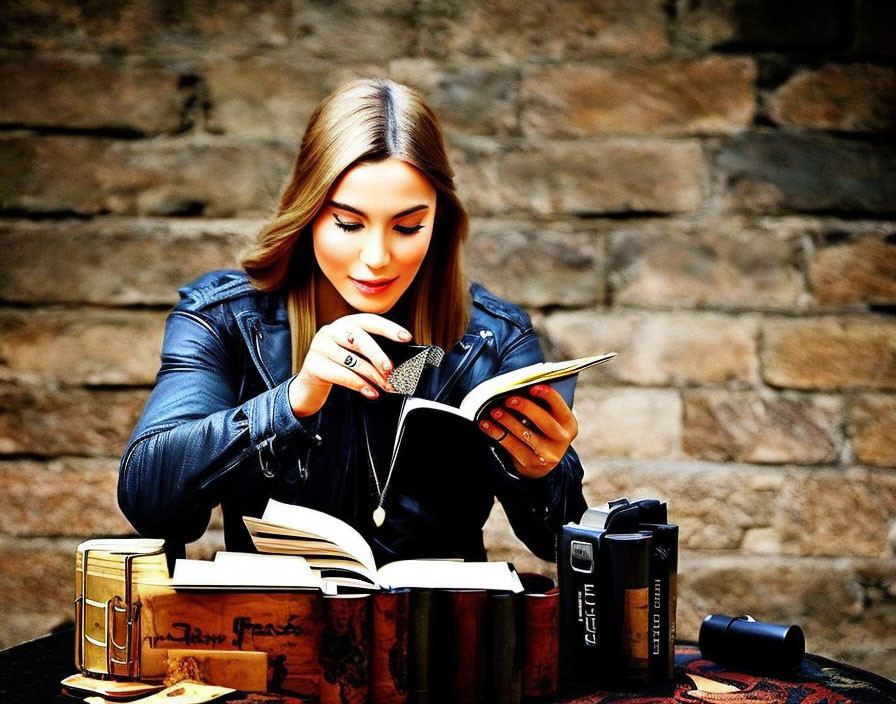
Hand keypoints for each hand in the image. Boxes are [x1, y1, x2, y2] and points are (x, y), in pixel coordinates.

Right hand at [288, 314, 410, 416]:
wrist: (309, 385)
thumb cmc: (337, 367)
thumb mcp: (352, 354)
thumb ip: (370, 352)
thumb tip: (396, 365)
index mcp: (344, 323)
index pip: (369, 321)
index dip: (389, 328)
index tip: (406, 337)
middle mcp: (330, 331)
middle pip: (360, 339)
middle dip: (379, 356)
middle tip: (392, 371)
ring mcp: (320, 346)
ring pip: (353, 360)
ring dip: (373, 376)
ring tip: (386, 386)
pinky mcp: (314, 365)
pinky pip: (342, 375)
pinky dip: (360, 385)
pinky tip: (371, 392)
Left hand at [478, 385, 578, 478]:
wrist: (542, 465)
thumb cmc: (542, 431)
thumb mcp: (550, 419)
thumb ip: (542, 405)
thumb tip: (519, 387)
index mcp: (568, 424)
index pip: (560, 406)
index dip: (548, 395)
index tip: (533, 386)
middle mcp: (561, 440)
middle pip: (544, 421)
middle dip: (526, 408)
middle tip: (509, 399)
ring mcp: (546, 454)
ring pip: (525, 435)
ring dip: (507, 420)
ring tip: (494, 411)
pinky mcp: (529, 463)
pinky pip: (510, 446)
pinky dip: (496, 433)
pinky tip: (486, 424)